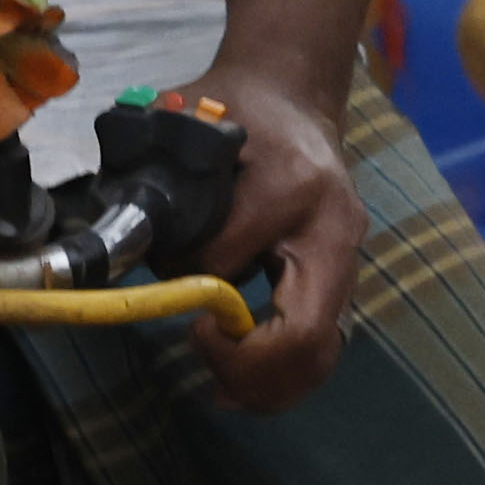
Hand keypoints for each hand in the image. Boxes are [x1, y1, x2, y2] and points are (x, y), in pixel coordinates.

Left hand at [175, 59, 367, 412]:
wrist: (292, 96)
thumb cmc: (236, 109)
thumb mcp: (189, 126)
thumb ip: (161, 183)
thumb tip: (137, 255)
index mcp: (292, 184)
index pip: (234, 261)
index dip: (197, 292)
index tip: (178, 302)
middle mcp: (333, 227)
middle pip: (305, 331)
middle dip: (247, 364)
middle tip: (202, 354)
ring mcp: (348, 257)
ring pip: (322, 350)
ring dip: (269, 383)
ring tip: (222, 387)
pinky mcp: (342, 277)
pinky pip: (323, 343)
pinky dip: (285, 375)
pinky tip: (243, 382)